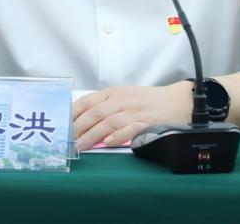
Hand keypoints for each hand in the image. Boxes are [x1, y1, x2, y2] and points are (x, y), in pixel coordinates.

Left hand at [72, 82, 192, 150]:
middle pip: (95, 113)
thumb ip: (106, 108)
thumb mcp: (125, 98)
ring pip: (108, 122)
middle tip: (67, 141)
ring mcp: (134, 111)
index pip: (88, 101)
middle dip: (79, 127)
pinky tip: (108, 143)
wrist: (178, 101)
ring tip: (80, 147)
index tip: (61, 124)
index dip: (73, 113)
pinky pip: (129, 129)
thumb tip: (83, 125)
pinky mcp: (147, 122)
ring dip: (92, 135)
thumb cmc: (148, 102)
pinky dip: (118, 136)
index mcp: (114, 92)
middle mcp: (122, 100)